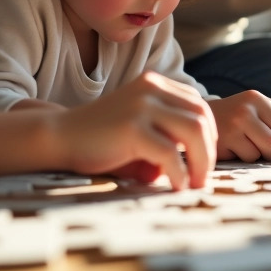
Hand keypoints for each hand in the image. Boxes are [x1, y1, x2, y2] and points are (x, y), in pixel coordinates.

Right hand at [50, 71, 216, 189]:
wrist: (60, 136)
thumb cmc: (102, 138)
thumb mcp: (141, 125)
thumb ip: (170, 133)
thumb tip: (200, 163)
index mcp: (155, 84)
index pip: (200, 106)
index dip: (210, 135)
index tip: (203, 161)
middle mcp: (151, 88)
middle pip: (203, 118)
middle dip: (209, 152)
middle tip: (202, 178)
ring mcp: (141, 106)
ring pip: (194, 132)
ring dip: (201, 162)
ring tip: (194, 183)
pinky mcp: (131, 128)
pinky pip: (169, 153)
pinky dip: (178, 173)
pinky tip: (175, 185)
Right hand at [209, 92, 270, 160]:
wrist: (197, 122)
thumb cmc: (233, 121)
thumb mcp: (253, 111)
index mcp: (259, 98)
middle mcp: (249, 106)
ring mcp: (237, 121)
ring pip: (270, 146)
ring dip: (270, 156)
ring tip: (260, 154)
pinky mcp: (226, 138)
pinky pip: (252, 156)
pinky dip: (251, 159)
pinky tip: (241, 153)